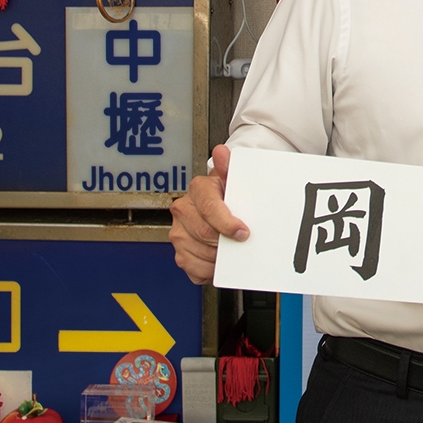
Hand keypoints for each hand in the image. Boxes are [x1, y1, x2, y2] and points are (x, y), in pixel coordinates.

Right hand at [169, 144, 249, 285]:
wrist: (220, 205)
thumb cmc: (228, 194)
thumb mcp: (233, 179)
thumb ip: (229, 166)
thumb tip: (221, 152)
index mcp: (198, 190)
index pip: (209, 208)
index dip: (227, 223)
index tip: (243, 232)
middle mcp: (183, 210)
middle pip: (205, 233)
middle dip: (225, 242)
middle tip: (240, 243)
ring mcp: (179, 233)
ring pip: (199, 253)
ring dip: (219, 257)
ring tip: (231, 251)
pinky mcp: (181, 253)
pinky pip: (194, 269)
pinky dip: (210, 270)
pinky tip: (220, 261)